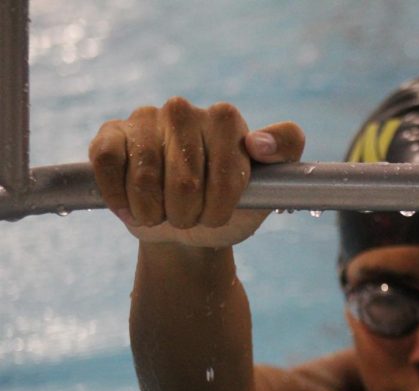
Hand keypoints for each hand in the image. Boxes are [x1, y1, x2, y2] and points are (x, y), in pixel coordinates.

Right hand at [89, 97, 303, 247]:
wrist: (185, 228)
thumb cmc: (229, 205)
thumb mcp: (270, 186)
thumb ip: (285, 150)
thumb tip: (257, 143)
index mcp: (226, 119)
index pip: (226, 172)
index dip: (221, 205)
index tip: (219, 213)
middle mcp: (184, 110)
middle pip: (185, 183)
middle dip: (188, 214)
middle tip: (190, 216)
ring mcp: (145, 118)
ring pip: (145, 179)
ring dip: (154, 213)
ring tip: (162, 213)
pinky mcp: (111, 133)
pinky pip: (108, 164)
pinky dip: (120, 197)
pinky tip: (132, 205)